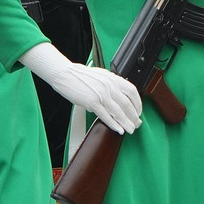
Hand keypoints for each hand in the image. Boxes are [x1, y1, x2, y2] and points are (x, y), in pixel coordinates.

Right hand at [18, 43, 141, 133]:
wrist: (65, 74)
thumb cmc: (81, 76)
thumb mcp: (102, 76)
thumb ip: (112, 84)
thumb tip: (118, 95)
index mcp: (113, 78)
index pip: (132, 91)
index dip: (137, 103)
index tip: (138, 111)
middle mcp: (110, 85)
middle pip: (127, 104)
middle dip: (133, 116)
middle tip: (136, 124)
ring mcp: (101, 94)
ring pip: (118, 111)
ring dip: (126, 122)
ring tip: (130, 129)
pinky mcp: (92, 101)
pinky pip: (105, 115)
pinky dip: (113, 124)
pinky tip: (118, 129)